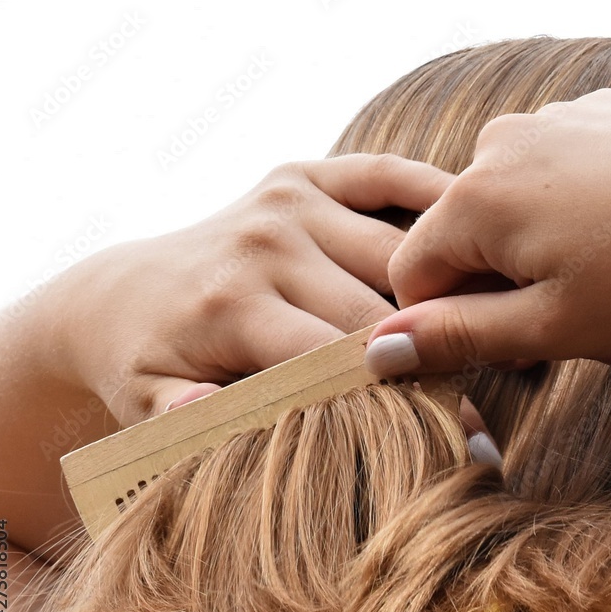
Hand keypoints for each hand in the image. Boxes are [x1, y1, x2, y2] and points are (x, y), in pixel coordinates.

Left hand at [46, 154, 453, 426]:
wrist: (119, 296)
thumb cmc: (144, 364)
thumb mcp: (141, 404)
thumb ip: (174, 416)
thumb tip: (206, 405)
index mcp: (231, 305)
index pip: (340, 359)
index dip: (402, 400)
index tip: (449, 437)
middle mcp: (267, 243)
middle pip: (381, 309)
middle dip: (430, 353)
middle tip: (479, 393)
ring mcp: (289, 200)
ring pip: (399, 252)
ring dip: (446, 287)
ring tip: (491, 325)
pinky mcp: (304, 175)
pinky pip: (386, 175)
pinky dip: (434, 194)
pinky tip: (473, 226)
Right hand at [365, 89, 610, 373]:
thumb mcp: (550, 326)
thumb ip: (456, 337)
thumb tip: (375, 350)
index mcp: (475, 198)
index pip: (414, 273)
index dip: (455, 323)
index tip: (518, 344)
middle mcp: (500, 145)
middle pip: (470, 241)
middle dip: (512, 291)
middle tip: (585, 327)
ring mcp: (553, 120)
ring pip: (520, 211)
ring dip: (551, 257)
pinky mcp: (598, 113)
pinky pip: (562, 175)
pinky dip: (584, 216)